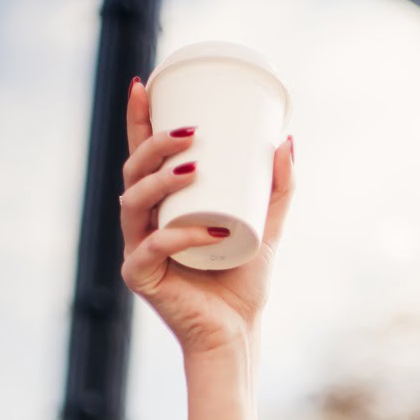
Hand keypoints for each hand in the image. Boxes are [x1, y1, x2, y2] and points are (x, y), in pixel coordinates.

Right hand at [119, 76, 296, 358]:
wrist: (237, 334)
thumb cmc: (244, 283)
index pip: (142, 155)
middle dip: (154, 146)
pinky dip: (182, 237)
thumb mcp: (267, 226)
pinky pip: (153, 249)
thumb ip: (277, 188)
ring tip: (193, 168)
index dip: (139, 120)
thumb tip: (286, 140)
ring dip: (160, 181)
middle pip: (133, 172)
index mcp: (162, 207)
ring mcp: (137, 249)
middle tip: (190, 133)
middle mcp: (143, 224)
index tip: (145, 84)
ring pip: (133, 203)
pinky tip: (209, 231)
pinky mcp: (140, 277)